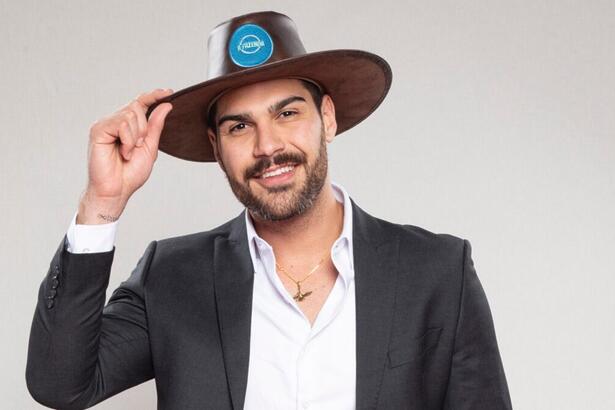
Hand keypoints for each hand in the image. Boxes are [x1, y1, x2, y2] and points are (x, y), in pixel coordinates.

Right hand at [77, 88, 172, 223]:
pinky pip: (121, 123)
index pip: (140, 103)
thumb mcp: (149, 147)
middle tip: (137, 147)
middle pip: (136, 107)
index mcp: (126, 126)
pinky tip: (123, 152)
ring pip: (130, 114)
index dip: (153, 96)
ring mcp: (104, 125)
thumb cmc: (130, 173)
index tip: (169, 92)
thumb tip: (166, 105)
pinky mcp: (97, 130)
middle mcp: (114, 122)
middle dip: (144, 128)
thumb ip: (155, 126)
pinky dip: (127, 140)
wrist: (116, 190)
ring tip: (128, 153)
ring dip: (135, 137)